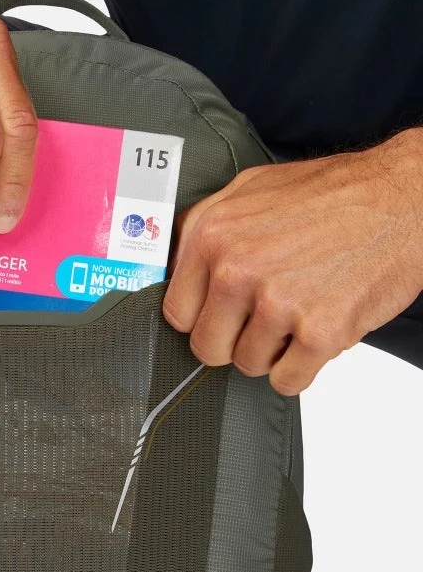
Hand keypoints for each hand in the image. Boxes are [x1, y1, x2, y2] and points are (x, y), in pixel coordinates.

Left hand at [162, 129, 422, 393]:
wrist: (405, 199)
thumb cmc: (333, 195)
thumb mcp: (251, 190)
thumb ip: (205, 230)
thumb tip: (173, 269)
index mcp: (212, 234)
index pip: (177, 313)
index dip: (204, 319)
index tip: (223, 314)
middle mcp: (236, 269)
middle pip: (208, 348)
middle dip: (235, 341)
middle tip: (266, 317)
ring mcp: (277, 302)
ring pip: (249, 366)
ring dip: (275, 351)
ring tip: (301, 312)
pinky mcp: (318, 331)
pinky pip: (287, 381)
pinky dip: (302, 367)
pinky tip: (317, 332)